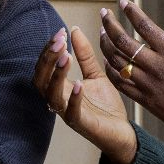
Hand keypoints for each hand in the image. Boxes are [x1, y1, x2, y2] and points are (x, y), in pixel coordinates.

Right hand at [33, 24, 138, 163]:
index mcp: (60, 88)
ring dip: (57, 75)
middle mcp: (60, 100)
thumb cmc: (106, 106)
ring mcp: (68, 113)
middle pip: (41, 79)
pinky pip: (71, 112)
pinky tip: (79, 83)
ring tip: (67, 57)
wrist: (122, 133)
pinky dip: (73, 98)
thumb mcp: (96, 75)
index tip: (60, 32)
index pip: (44, 66)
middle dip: (47, 59)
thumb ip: (85, 55)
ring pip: (51, 94)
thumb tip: (74, 30)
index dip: (48, 49)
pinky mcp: (82, 124)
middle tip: (59, 41)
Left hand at [100, 0, 163, 163]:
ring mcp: (149, 86)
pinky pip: (120, 84)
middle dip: (110, 24)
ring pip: (118, 62)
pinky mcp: (145, 101)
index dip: (131, 12)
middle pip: (124, 42)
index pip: (145, 26)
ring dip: (106, 45)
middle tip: (104, 13)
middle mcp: (158, 68)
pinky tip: (108, 60)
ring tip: (102, 33)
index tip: (123, 2)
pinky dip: (111, 70)